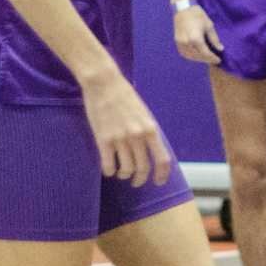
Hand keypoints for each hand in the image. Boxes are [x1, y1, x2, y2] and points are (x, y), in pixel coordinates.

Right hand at [81, 67, 170, 186]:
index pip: (162, 159)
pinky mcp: (103, 139)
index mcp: (151, 129)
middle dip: (140, 179)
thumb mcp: (144, 113)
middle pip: (143, 168)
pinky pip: (108, 165)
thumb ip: (148, 131)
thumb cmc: (124, 96)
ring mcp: (120, 138)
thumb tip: (152, 149)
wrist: (104, 83)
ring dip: (124, 176)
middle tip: (136, 182)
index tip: (159, 182)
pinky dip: (109, 171)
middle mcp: (138, 136)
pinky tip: (108, 170)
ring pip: (126, 169)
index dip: (162, 174)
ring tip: (122, 174)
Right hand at [173, 3, 223, 64]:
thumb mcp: (209, 26)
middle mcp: (187, 43)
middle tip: (214, 60)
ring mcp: (180, 43)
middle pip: (198, 56)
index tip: (219, 60)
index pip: (205, 53)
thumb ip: (214, 39)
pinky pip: (184, 53)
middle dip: (207, 60)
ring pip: (190, 56)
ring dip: (199, 59)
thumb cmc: (198, 15)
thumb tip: (220, 49)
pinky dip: (191, 56)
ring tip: (206, 58)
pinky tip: (197, 55)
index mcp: (196, 39)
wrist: (183, 8)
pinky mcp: (177, 41)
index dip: (213, 58)